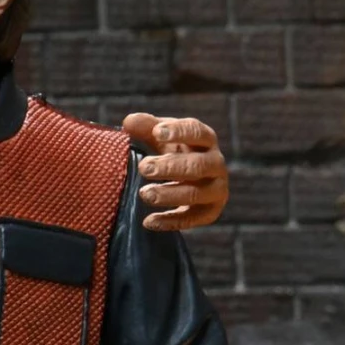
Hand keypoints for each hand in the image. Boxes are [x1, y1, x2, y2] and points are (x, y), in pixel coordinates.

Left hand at [122, 113, 227, 230]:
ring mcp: (216, 188)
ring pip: (196, 193)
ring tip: (144, 194)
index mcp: (206, 140)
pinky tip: (149, 222)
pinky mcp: (210, 211)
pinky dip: (171, 221)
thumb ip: (147, 128)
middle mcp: (215, 163)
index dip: (179, 132)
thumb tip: (128, 122)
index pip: (197, 132)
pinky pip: (192, 218)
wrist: (192, 179)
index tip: (157, 132)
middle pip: (197, 165)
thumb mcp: (162, 137)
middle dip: (169, 167)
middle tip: (143, 167)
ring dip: (169, 194)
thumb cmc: (175, 151)